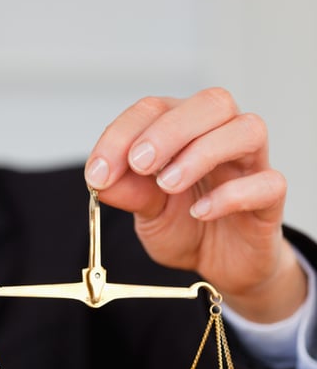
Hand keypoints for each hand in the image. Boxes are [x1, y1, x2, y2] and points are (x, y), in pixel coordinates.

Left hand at [85, 88, 306, 321]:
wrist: (221, 265)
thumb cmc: (187, 226)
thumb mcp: (147, 212)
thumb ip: (128, 193)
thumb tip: (100, 179)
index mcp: (185, 130)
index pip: (156, 109)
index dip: (122, 135)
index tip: (98, 172)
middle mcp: (222, 135)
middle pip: (211, 103)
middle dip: (169, 129)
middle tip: (140, 164)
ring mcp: (251, 164)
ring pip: (247, 130)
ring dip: (202, 153)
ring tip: (168, 185)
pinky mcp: (271, 198)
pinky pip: (267, 182)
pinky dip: (231, 195)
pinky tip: (200, 212)